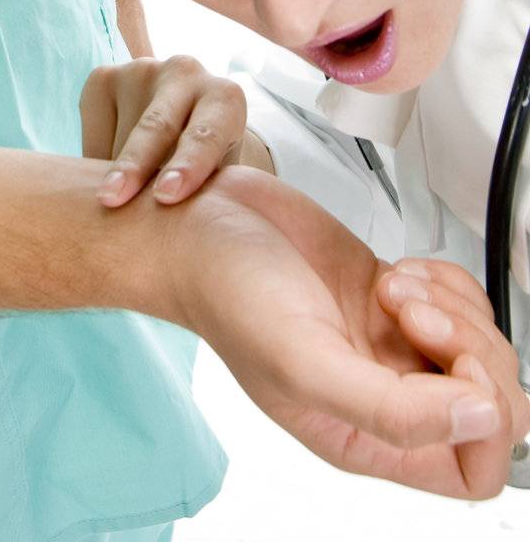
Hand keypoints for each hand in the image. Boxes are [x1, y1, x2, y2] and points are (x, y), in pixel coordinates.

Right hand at [80, 55, 246, 206]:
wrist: (181, 122)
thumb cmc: (206, 165)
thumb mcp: (220, 177)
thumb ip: (211, 195)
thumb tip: (194, 233)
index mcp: (225, 99)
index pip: (206, 135)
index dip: (188, 165)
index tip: (166, 196)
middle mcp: (185, 73)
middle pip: (155, 127)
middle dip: (133, 164)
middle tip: (111, 199)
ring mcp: (140, 70)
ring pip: (119, 136)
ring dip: (112, 175)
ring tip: (112, 207)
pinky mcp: (104, 77)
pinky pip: (92, 131)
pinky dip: (94, 162)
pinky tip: (103, 177)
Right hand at [159, 165, 529, 497]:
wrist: (200, 225)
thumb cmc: (228, 293)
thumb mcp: (302, 362)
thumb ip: (392, 410)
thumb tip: (480, 418)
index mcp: (365, 436)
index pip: (474, 467)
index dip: (484, 415)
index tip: (446, 362)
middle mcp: (384, 397)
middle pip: (491, 403)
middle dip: (470, 347)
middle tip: (410, 311)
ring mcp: (390, 344)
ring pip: (480, 347)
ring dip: (451, 304)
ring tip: (393, 287)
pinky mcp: (391, 295)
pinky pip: (460, 300)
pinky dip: (445, 278)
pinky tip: (399, 272)